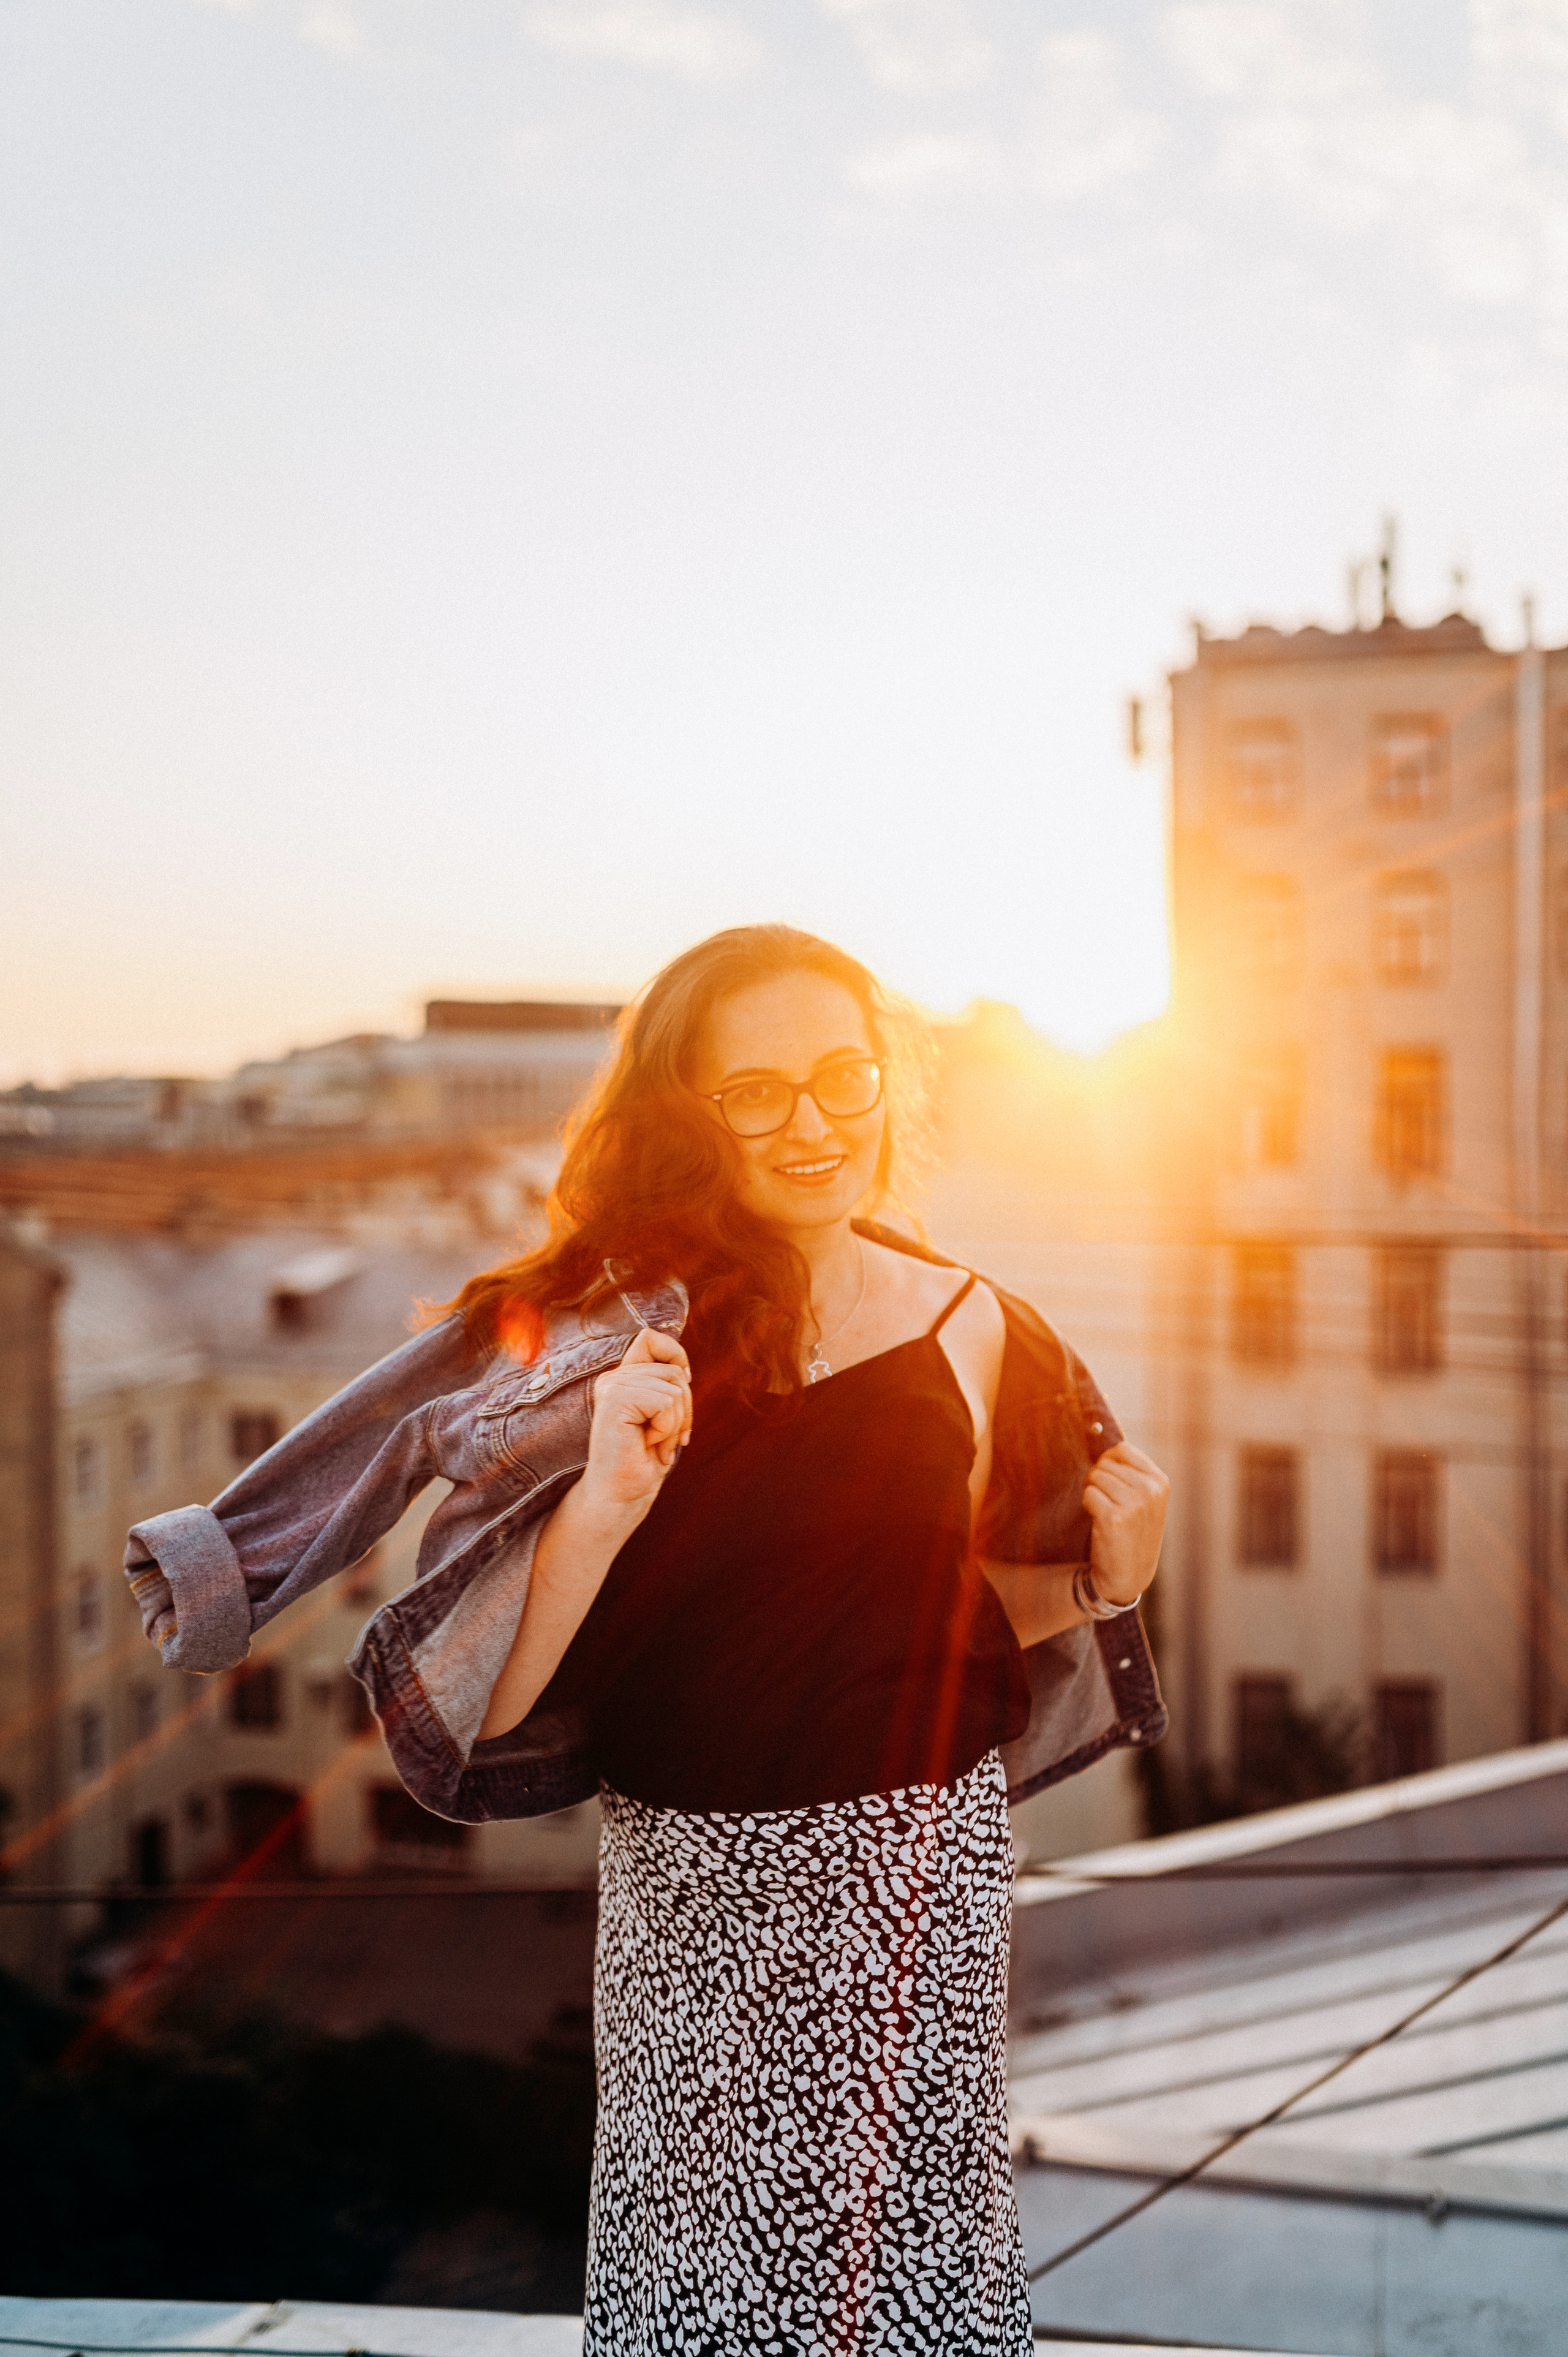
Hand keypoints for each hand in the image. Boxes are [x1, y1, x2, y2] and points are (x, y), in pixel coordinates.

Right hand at [579, 1327, 692, 1515]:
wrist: (621, 1495)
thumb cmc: (643, 1460)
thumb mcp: (662, 1416)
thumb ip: (666, 1387)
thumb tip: (685, 1370)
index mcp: (623, 1377)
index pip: (651, 1338)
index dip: (676, 1355)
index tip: (682, 1386)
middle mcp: (614, 1377)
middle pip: (675, 1370)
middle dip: (684, 1408)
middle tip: (665, 1437)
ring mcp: (612, 1387)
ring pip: (674, 1387)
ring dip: (675, 1423)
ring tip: (654, 1442)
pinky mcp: (614, 1401)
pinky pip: (665, 1402)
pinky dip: (666, 1429)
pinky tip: (648, 1444)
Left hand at [1082, 1441, 1168, 1605]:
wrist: (1129, 1575)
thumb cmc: (1133, 1534)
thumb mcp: (1146, 1501)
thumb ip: (1133, 1474)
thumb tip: (1105, 1441)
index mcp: (1160, 1482)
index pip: (1122, 1450)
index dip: (1108, 1463)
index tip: (1111, 1482)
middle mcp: (1150, 1490)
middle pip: (1105, 1462)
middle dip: (1098, 1479)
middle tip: (1106, 1502)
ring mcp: (1134, 1504)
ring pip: (1094, 1477)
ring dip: (1092, 1493)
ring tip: (1104, 1513)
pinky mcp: (1114, 1518)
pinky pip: (1088, 1494)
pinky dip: (1088, 1506)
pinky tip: (1099, 1523)